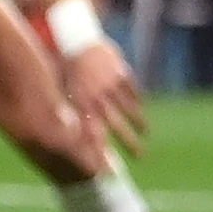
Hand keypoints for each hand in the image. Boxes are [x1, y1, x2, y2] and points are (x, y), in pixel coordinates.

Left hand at [60, 40, 151, 156]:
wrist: (77, 40)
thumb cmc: (67, 70)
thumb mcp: (66, 93)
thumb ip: (74, 114)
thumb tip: (75, 137)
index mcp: (82, 105)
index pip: (94, 137)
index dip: (101, 155)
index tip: (110, 171)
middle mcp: (98, 98)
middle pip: (117, 127)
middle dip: (130, 144)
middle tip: (141, 157)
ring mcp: (111, 85)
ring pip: (130, 109)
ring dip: (139, 123)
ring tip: (146, 133)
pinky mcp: (121, 73)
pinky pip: (132, 90)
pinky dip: (137, 100)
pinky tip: (141, 107)